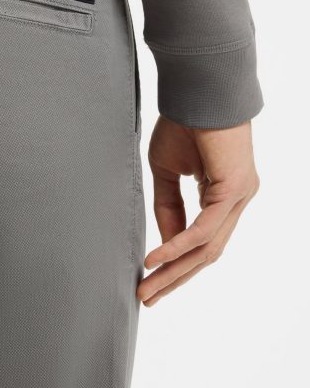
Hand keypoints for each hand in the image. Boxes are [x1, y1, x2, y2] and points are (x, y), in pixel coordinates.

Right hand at [137, 115, 259, 306]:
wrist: (198, 89)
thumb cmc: (183, 122)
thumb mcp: (167, 172)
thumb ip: (167, 207)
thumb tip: (165, 243)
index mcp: (224, 195)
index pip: (202, 241)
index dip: (175, 263)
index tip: (148, 280)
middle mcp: (237, 200)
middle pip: (206, 253)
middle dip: (175, 278)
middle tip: (148, 298)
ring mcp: (240, 197)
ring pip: (207, 248)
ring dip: (174, 271)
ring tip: (148, 289)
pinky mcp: (233, 190)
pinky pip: (204, 229)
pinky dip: (177, 246)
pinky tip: (154, 259)